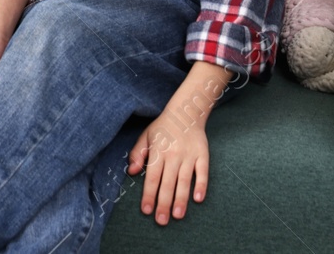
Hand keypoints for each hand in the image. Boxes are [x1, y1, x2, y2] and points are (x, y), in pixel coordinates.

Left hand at [127, 109, 209, 224]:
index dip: (149, 195)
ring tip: (178, 215)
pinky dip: (201, 185)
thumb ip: (137, 154)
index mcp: (158, 152)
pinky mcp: (203, 155)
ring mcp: (189, 156)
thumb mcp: (146, 136)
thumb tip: (130, 171)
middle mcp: (173, 155)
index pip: (152, 177)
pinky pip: (203, 172)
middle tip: (161, 221)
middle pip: (167, 183)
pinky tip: (198, 199)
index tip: (146, 210)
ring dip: (181, 199)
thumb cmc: (163, 128)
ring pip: (184, 181)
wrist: (186, 112)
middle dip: (164, 203)